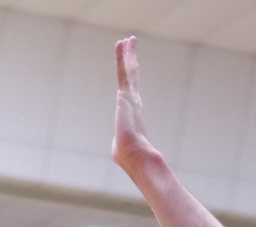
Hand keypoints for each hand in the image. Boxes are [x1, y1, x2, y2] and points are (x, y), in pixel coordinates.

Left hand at [111, 36, 154, 168]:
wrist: (138, 157)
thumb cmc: (130, 158)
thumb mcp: (120, 148)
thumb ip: (119, 143)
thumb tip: (118, 150)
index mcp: (132, 114)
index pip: (131, 90)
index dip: (131, 77)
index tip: (134, 65)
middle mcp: (134, 103)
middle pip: (132, 77)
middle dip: (132, 60)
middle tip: (131, 44)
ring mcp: (131, 98)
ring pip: (129, 71)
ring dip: (129, 54)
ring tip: (129, 39)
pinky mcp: (126, 95)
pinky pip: (123, 71)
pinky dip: (122, 57)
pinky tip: (122, 44)